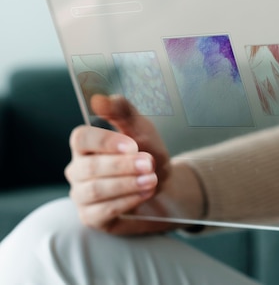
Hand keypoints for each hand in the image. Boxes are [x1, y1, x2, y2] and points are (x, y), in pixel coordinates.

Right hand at [65, 95, 202, 234]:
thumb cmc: (146, 153)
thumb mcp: (142, 128)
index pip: (80, 138)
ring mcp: (82, 195)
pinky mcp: (92, 217)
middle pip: (88, 167)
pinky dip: (126, 201)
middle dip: (122, 166)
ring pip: (94, 190)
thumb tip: (100, 99)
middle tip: (149, 164)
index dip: (104, 142)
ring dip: (126, 184)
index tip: (132, 144)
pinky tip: (145, 193)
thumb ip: (123, 112)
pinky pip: (102, 211)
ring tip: (151, 180)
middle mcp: (78, 170)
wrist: (161, 183)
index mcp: (86, 145)